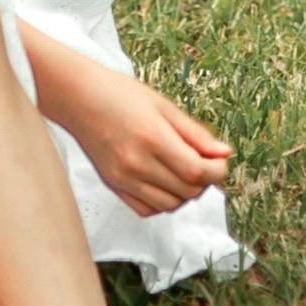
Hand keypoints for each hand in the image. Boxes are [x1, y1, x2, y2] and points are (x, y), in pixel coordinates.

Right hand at [52, 56, 231, 217]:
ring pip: (170, 205)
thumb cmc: (122, 95)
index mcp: (153, 139)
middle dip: (204, 181)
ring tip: (183, 171)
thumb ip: (196, 134)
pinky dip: (162, 202)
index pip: (197, 172)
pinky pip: (147, 210)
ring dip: (185, 193)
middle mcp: (137, 164)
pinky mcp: (113, 187)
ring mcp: (123, 179)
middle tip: (204, 162)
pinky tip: (163, 181)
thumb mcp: (164, 106)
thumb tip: (225, 154)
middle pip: (187, 191)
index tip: (220, 161)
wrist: (80, 99)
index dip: (217, 171)